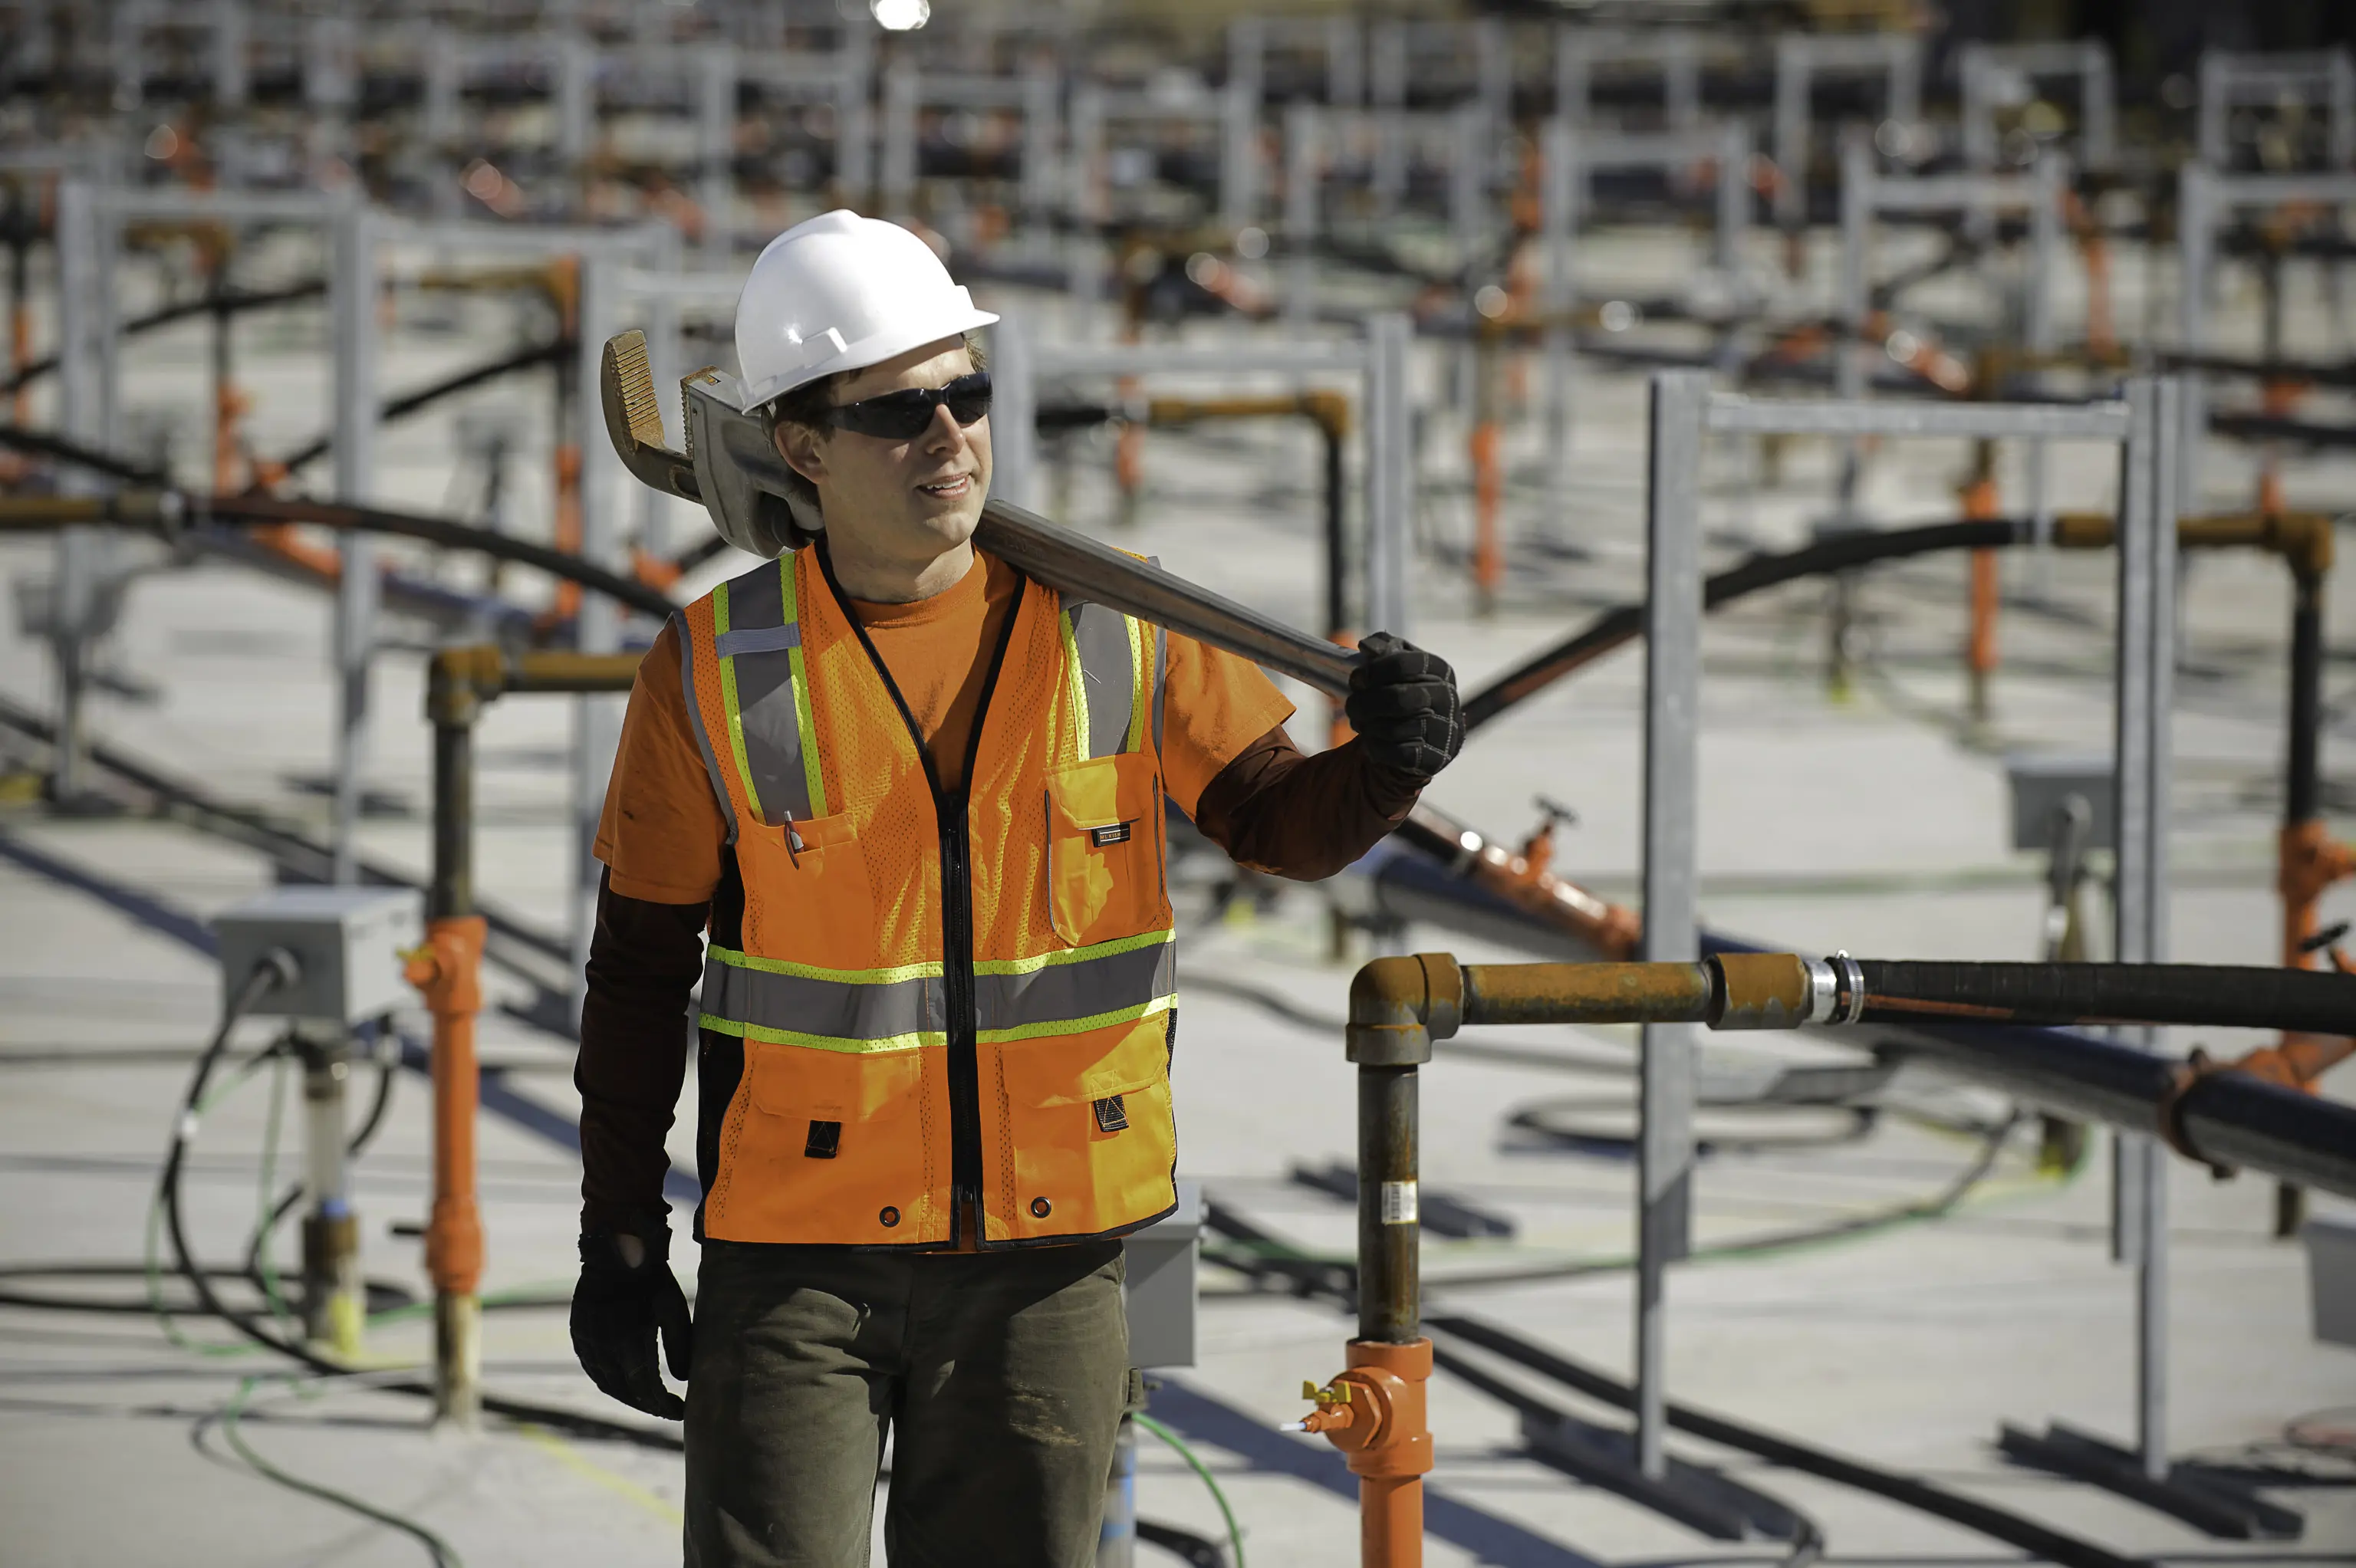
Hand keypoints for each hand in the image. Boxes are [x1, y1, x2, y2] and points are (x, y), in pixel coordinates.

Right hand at [571, 1226, 692, 1418]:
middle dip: (647, 1404)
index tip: (679, 1411)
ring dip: (627, 1396)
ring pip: (606, 1382)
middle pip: (626, 1390)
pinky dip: (608, 1380)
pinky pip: (592, 1368)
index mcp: (630, 1342)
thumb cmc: (651, 1279)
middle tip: (665, 1409)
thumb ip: (678, 1346)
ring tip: (647, 1400)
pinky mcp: (579, 1334)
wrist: (615, 1251)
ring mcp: (587, 1341)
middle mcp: (604, 1347)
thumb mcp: (673, 1308)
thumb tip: (683, 1379)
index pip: (647, 1388)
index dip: (663, 1404)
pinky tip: (621, 1384)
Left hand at [1345, 632, 1462, 784]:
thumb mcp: (1398, 664)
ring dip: (1367, 726)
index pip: (1403, 663)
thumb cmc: (1406, 691)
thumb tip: (1367, 647)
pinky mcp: (1435, 757)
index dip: (1374, 670)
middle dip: (1365, 702)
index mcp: (1439, 670)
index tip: (1358, 678)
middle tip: (1351, 705)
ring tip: (1359, 722)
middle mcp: (1446, 698)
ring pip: (1394, 729)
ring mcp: (1444, 729)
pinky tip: (1370, 740)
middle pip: (1397, 698)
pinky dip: (1375, 747)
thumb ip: (1383, 647)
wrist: (1424, 734)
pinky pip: (1397, 754)